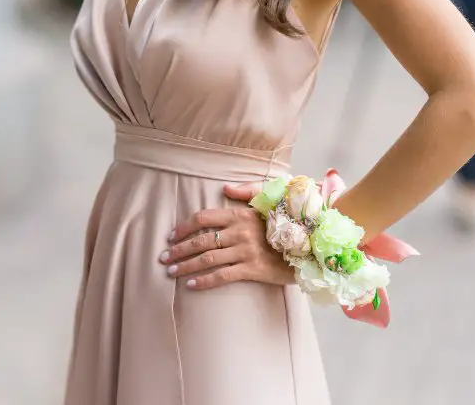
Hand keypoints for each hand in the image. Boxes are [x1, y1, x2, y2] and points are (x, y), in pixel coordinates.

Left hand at [157, 182, 293, 289]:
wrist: (311, 247)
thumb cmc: (288, 223)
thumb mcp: (269, 200)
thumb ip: (246, 191)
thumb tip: (224, 188)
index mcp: (240, 215)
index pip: (203, 218)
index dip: (184, 227)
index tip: (171, 236)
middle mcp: (240, 232)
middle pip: (201, 241)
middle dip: (178, 250)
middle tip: (163, 257)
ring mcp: (246, 251)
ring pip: (207, 260)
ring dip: (185, 266)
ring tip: (170, 271)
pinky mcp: (253, 269)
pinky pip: (222, 276)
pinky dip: (204, 281)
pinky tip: (191, 285)